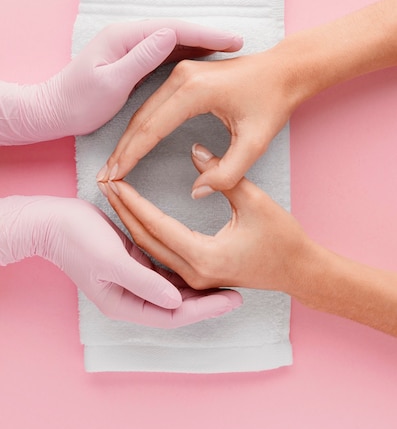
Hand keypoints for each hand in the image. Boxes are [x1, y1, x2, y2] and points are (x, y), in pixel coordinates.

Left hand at [0, 19, 242, 144]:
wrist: (56, 110)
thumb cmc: (80, 101)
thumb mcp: (111, 81)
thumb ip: (140, 58)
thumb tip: (169, 34)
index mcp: (126, 36)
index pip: (174, 29)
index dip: (205, 33)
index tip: (232, 40)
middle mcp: (130, 36)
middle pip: (177, 31)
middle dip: (209, 36)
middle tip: (239, 43)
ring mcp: (132, 47)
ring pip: (174, 41)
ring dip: (201, 44)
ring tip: (229, 50)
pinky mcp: (133, 60)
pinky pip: (166, 53)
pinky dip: (187, 54)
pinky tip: (203, 59)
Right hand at [0, 196, 241, 326]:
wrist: (54, 221)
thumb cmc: (78, 241)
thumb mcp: (111, 262)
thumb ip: (144, 283)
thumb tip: (177, 302)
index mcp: (126, 304)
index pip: (174, 314)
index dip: (205, 309)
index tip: (233, 300)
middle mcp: (132, 297)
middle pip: (177, 306)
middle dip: (207, 301)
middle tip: (239, 294)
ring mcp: (134, 280)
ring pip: (174, 290)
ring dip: (199, 288)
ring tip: (228, 282)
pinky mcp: (135, 262)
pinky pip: (166, 272)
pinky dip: (185, 271)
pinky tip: (204, 266)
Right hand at [100, 47, 295, 194]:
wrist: (285, 70)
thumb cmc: (272, 103)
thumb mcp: (255, 143)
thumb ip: (228, 172)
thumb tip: (197, 192)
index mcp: (194, 91)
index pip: (151, 129)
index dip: (131, 156)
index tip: (114, 179)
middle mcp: (181, 77)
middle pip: (140, 119)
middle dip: (122, 150)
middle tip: (105, 179)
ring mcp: (180, 73)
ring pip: (143, 111)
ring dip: (128, 139)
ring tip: (114, 166)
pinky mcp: (183, 75)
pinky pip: (154, 104)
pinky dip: (141, 126)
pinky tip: (133, 144)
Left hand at [101, 144, 311, 294]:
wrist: (299, 270)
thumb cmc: (283, 239)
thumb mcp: (255, 201)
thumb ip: (222, 175)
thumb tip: (194, 149)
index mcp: (204, 256)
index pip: (156, 224)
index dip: (133, 200)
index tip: (114, 179)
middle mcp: (192, 273)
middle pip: (145, 240)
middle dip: (123, 211)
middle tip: (105, 183)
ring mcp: (193, 279)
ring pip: (150, 250)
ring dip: (131, 222)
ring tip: (114, 196)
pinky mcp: (196, 276)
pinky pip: (161, 255)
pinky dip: (145, 234)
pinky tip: (135, 216)